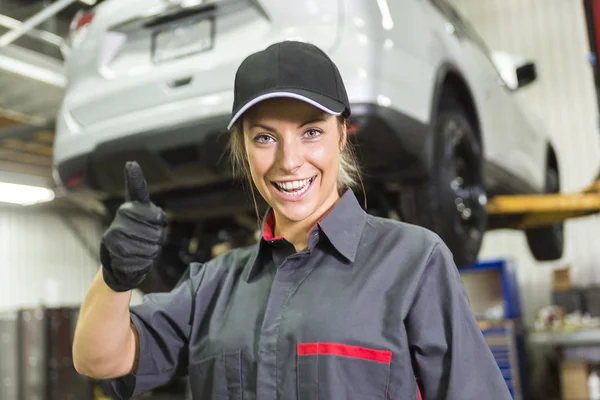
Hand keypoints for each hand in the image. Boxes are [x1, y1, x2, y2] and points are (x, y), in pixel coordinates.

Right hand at [100, 161, 166, 291]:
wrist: (118, 266)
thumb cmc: (138, 243)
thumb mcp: (149, 227)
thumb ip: (154, 217)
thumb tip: (145, 203)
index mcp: (132, 208)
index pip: (137, 191)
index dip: (134, 177)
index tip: (132, 163)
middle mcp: (122, 216)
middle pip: (159, 231)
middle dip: (158, 240)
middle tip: (146, 241)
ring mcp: (115, 232)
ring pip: (152, 248)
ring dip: (151, 254)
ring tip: (138, 251)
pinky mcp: (113, 249)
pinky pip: (141, 261)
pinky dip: (142, 265)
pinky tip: (132, 262)